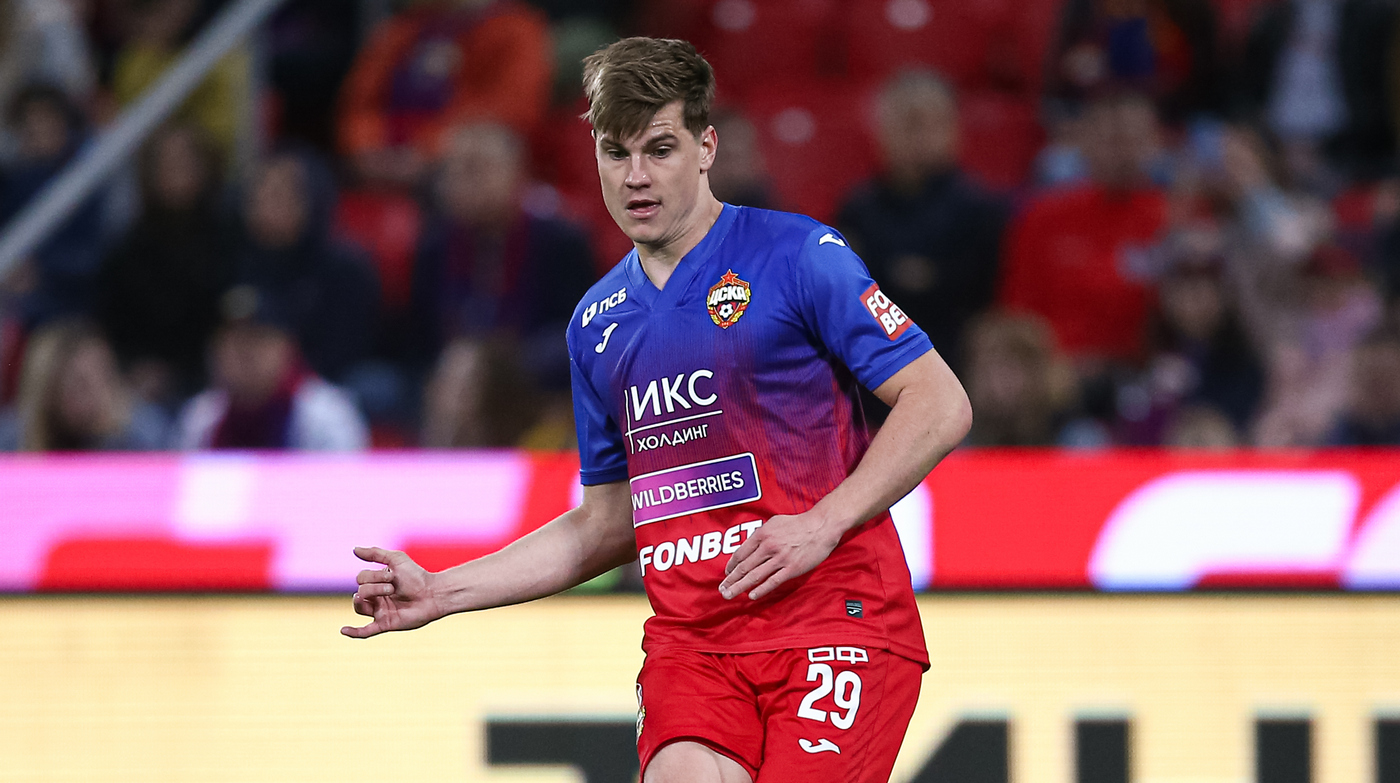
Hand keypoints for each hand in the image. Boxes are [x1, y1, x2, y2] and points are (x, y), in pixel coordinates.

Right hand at [341, 547, 442, 638]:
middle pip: (359, 592)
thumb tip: (354, 549)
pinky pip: (365, 631)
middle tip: (392, 587)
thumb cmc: (417, 575)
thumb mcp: (396, 559)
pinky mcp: (386, 624)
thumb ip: (375, 554)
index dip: (372, 576)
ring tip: (387, 594)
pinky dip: (353, 632)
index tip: (392, 575)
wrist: (433, 593)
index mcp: (377, 583)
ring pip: (359, 607)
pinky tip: (343, 630)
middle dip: (374, 587)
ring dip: (368, 600)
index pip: (361, 578)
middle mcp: (376, 597)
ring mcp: (380, 611)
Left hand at [719, 512, 841, 600]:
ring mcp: (780, 558)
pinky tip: (751, 595)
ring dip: (740, 587)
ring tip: (729, 595)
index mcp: (762, 534)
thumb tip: (749, 546)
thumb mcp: (774, 522)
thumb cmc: (798, 523)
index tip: (726, 574)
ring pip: (755, 576)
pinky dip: (761, 589)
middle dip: (730, 580)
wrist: (821, 526)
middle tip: (721, 590)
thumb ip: (761, 534)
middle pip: (744, 567)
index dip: (731, 565)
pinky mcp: (792, 568)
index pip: (741, 553)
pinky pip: (773, 581)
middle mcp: (768, 547)